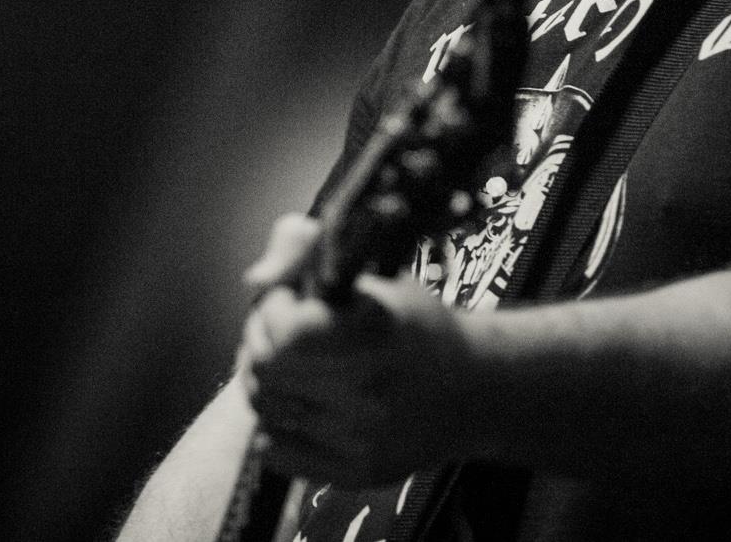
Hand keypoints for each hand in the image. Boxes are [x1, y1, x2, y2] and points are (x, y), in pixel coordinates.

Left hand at [236, 214, 483, 485]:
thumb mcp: (376, 277)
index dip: (273, 307)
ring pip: (263, 407)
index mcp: (376, 334)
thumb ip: (309, 256)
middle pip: (265, 367)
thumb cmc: (417, 326)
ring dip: (265, 379)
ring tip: (292, 365)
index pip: (285, 329)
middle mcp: (369, 393)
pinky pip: (273, 450)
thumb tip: (254, 279)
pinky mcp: (354, 474)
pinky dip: (273, 422)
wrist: (475, 392)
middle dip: (261, 339)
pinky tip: (299, 402)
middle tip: (283, 331)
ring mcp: (361, 440)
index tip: (289, 299)